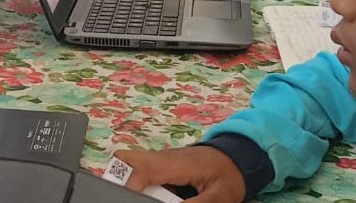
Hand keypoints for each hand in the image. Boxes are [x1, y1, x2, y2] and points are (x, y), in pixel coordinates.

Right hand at [115, 146, 245, 202]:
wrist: (236, 157)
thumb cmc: (228, 174)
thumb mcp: (218, 197)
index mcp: (174, 163)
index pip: (141, 170)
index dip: (130, 188)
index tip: (131, 202)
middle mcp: (160, 158)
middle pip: (124, 159)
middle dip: (119, 179)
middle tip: (128, 198)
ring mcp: (158, 160)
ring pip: (128, 164)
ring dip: (129, 182)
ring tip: (137, 198)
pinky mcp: (160, 166)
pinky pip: (140, 171)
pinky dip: (138, 184)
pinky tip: (149, 197)